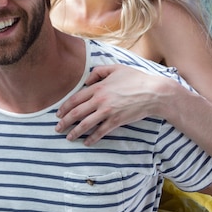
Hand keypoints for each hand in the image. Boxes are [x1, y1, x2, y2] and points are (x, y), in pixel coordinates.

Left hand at [55, 64, 170, 144]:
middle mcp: (99, 100)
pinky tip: (87, 143)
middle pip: (76, 113)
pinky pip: (101, 132)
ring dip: (75, 132)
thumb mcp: (115, 68)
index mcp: (97, 87)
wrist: (154, 92)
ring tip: (68, 138)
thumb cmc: (135, 79)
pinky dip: (93, 138)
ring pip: (86, 124)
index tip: (58, 115)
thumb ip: (98, 71)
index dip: (64, 108)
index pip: (75, 99)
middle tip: (57, 129)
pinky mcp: (117, 121)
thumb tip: (87, 80)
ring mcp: (108, 111)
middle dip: (65, 122)